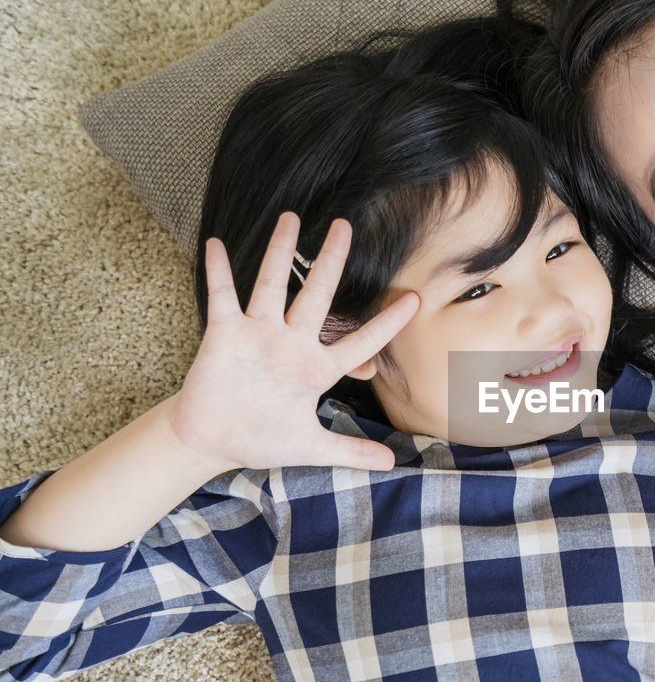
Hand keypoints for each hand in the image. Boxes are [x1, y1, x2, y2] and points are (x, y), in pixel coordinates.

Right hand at [165, 213, 419, 473]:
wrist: (212, 441)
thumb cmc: (261, 438)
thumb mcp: (312, 447)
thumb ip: (351, 452)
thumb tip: (393, 465)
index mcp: (317, 368)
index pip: (361, 340)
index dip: (387, 323)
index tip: (414, 299)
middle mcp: (292, 343)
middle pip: (318, 294)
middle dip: (332, 261)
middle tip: (346, 226)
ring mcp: (259, 334)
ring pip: (273, 285)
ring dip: (281, 253)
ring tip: (291, 217)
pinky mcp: (225, 334)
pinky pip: (223, 297)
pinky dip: (219, 271)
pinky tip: (217, 243)